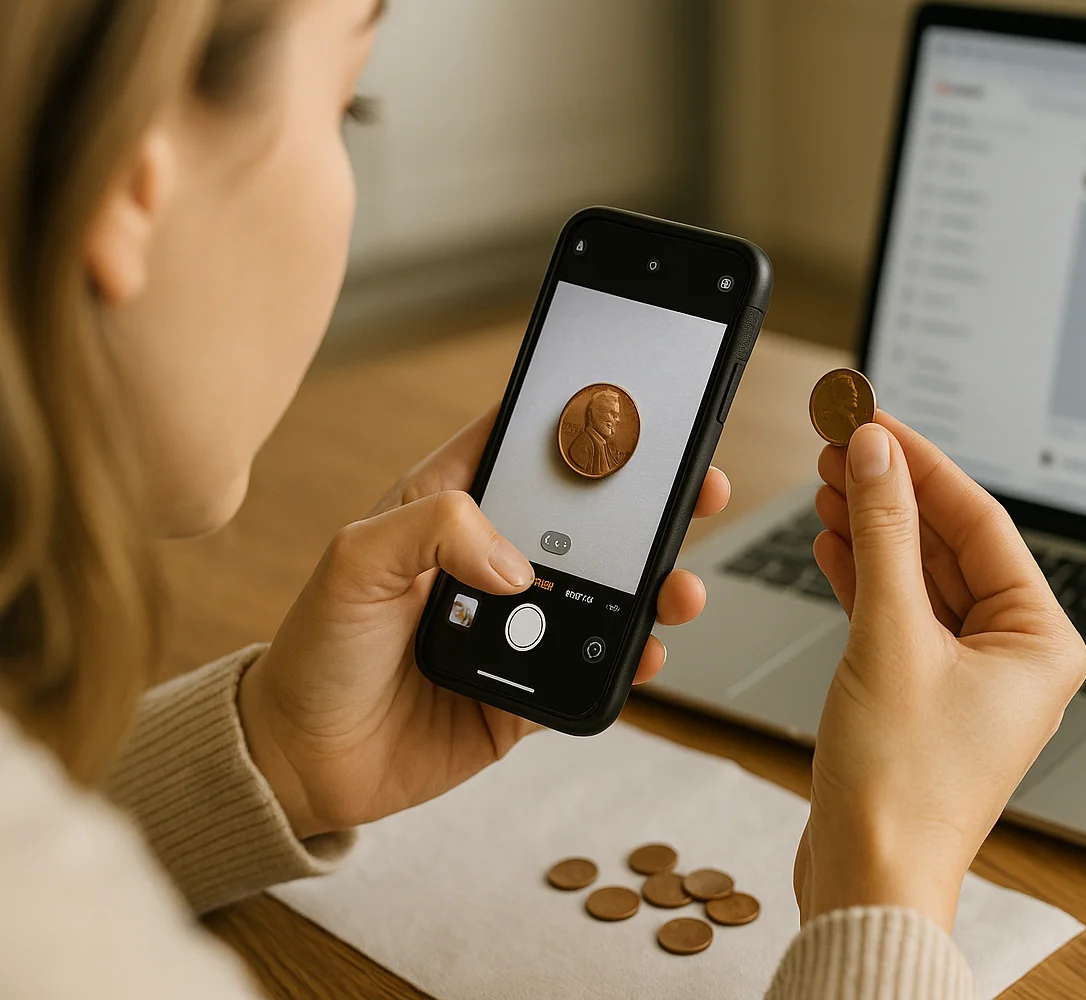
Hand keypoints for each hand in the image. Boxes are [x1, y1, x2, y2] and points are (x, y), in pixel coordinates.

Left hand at [238, 406, 730, 838]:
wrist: (302, 761)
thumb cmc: (316, 648)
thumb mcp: (355, 560)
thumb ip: (434, 531)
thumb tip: (519, 566)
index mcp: (452, 508)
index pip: (528, 447)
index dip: (582, 422)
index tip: (634, 408)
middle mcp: (493, 560)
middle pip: (590, 519)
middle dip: (650, 503)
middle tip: (699, 489)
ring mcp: (519, 625)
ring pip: (608, 592)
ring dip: (655, 584)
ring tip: (680, 586)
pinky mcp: (530, 687)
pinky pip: (595, 666)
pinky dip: (630, 657)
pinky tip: (647, 649)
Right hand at [793, 413, 1085, 930]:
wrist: (869, 877)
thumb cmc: (901, 785)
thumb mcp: (890, 635)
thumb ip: (882, 533)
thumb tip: (874, 453)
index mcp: (1042, 640)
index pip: (981, 520)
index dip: (921, 462)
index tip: (873, 419)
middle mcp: (1016, 656)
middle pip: (951, 544)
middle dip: (891, 493)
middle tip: (840, 443)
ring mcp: (970, 677)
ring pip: (921, 578)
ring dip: (873, 530)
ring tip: (828, 483)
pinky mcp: (924, 695)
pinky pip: (900, 615)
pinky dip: (865, 578)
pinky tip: (833, 542)